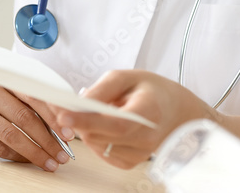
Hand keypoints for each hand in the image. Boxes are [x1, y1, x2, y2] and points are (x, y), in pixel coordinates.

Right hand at [0, 82, 74, 171]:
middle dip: (48, 139)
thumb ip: (23, 95)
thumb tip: (58, 116)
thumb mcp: (0, 85)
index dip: (53, 115)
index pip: (34, 96)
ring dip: (35, 152)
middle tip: (62, 153)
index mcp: (2, 76)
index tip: (68, 131)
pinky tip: (27, 159)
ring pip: (12, 135)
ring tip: (49, 162)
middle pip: (25, 117)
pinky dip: (15, 155)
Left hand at [56, 70, 210, 168]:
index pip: (115, 123)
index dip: (88, 121)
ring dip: (88, 129)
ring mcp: (140, 154)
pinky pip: (102, 153)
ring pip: (97, 145)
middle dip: (80, 121)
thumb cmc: (151, 91)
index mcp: (149, 112)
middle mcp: (146, 138)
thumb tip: (78, 102)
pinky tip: (106, 126)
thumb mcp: (127, 77)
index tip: (64, 116)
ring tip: (102, 112)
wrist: (176, 111)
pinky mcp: (132, 162)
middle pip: (100, 136)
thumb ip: (102, 89)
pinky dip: (96, 139)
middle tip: (72, 105)